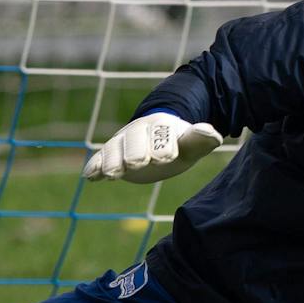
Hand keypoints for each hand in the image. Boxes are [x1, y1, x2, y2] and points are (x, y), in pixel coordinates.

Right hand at [83, 112, 221, 183]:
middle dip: (135, 151)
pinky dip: (95, 166)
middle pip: (134, 139)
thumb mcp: (191, 144)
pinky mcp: (112, 154)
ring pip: (114, 148)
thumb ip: (200, 140)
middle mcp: (139, 130)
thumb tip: (213, 133)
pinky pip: (100, 158)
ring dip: (111, 160)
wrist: (158, 138)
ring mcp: (123, 141)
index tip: (167, 158)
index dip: (163, 146)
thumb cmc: (178, 144)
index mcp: (161, 126)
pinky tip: (90, 177)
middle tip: (136, 165)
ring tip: (111, 174)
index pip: (161, 134)